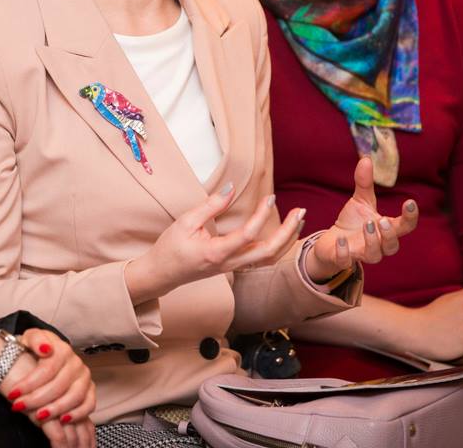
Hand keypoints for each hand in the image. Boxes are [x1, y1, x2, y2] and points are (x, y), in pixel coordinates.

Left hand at [0, 329, 95, 447]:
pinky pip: (89, 404)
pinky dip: (78, 414)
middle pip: (59, 385)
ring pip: (75, 396)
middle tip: (19, 407)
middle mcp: (76, 362)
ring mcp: (84, 377)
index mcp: (62, 348)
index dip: (29, 384)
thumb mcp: (29, 338)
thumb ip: (35, 338)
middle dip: (37, 399)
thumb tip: (45, 349)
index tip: (13, 394)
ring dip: (56, 409)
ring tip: (38, 416)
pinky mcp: (90, 389)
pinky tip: (62, 420)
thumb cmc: (35, 350)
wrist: (46, 355)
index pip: (47, 369)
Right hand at [125, 182, 305, 302]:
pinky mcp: (234, 266)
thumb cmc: (171, 248)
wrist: (162, 274)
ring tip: (298, 220)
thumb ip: (210, 206)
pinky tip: (283, 232)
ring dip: (286, 240)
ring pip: (269, 258)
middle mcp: (229, 263)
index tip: (270, 197)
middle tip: (300, 211)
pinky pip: (262, 259)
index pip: (248, 234)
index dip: (261, 215)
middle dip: (287, 232)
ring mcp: (233, 267)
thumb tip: (231, 188)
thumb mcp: (186, 222)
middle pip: (268, 252)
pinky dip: (277, 246)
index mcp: (216, 253)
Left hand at [305, 157, 418, 280]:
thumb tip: (366, 158)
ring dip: (372, 242)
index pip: (405, 227)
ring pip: (374, 255)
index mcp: (385, 229)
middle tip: (382, 221)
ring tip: (367, 226)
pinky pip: (347, 262)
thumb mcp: (360, 201)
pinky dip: (345, 253)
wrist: (331, 242)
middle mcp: (378, 244)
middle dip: (389, 235)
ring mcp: (361, 254)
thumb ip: (364, 183)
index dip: (410, 217)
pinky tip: (341, 241)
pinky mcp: (343, 259)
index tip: (410, 202)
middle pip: (392, 246)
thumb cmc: (352, 222)